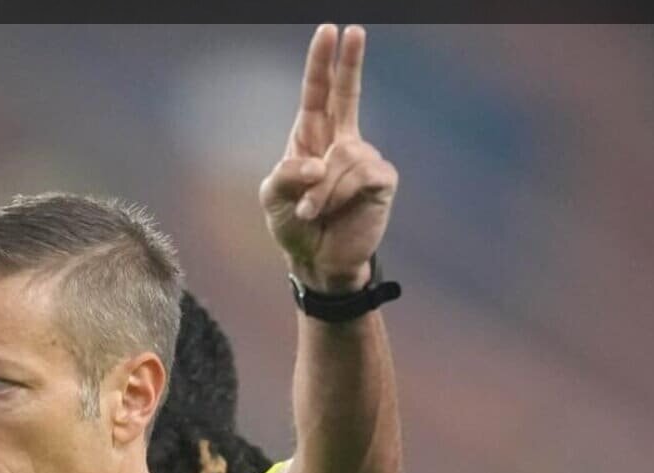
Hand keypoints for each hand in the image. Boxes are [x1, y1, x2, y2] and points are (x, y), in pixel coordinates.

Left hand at [260, 24, 397, 294]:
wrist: (318, 262)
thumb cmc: (294, 226)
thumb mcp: (272, 198)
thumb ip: (285, 174)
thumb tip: (319, 164)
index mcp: (312, 137)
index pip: (319, 93)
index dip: (323, 63)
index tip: (329, 31)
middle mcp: (342, 140)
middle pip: (348, 93)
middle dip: (350, 62)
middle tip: (354, 30)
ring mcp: (365, 158)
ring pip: (342, 155)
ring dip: (320, 190)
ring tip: (312, 212)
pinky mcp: (381, 180)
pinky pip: (358, 175)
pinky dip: (337, 196)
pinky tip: (333, 212)